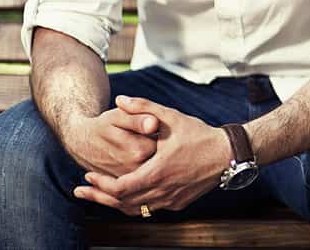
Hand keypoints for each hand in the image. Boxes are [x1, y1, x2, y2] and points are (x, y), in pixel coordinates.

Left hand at [73, 96, 230, 215]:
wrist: (228, 154)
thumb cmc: (200, 135)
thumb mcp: (171, 117)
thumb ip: (144, 108)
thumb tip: (120, 99)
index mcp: (157, 172)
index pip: (119, 188)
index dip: (100, 185)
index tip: (88, 176)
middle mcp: (162, 191)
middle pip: (121, 203)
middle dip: (98, 196)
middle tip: (81, 190)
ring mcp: (171, 200)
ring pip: (135, 209)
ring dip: (114, 203)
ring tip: (99, 195)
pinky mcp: (178, 203)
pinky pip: (149, 209)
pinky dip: (134, 204)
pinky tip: (127, 196)